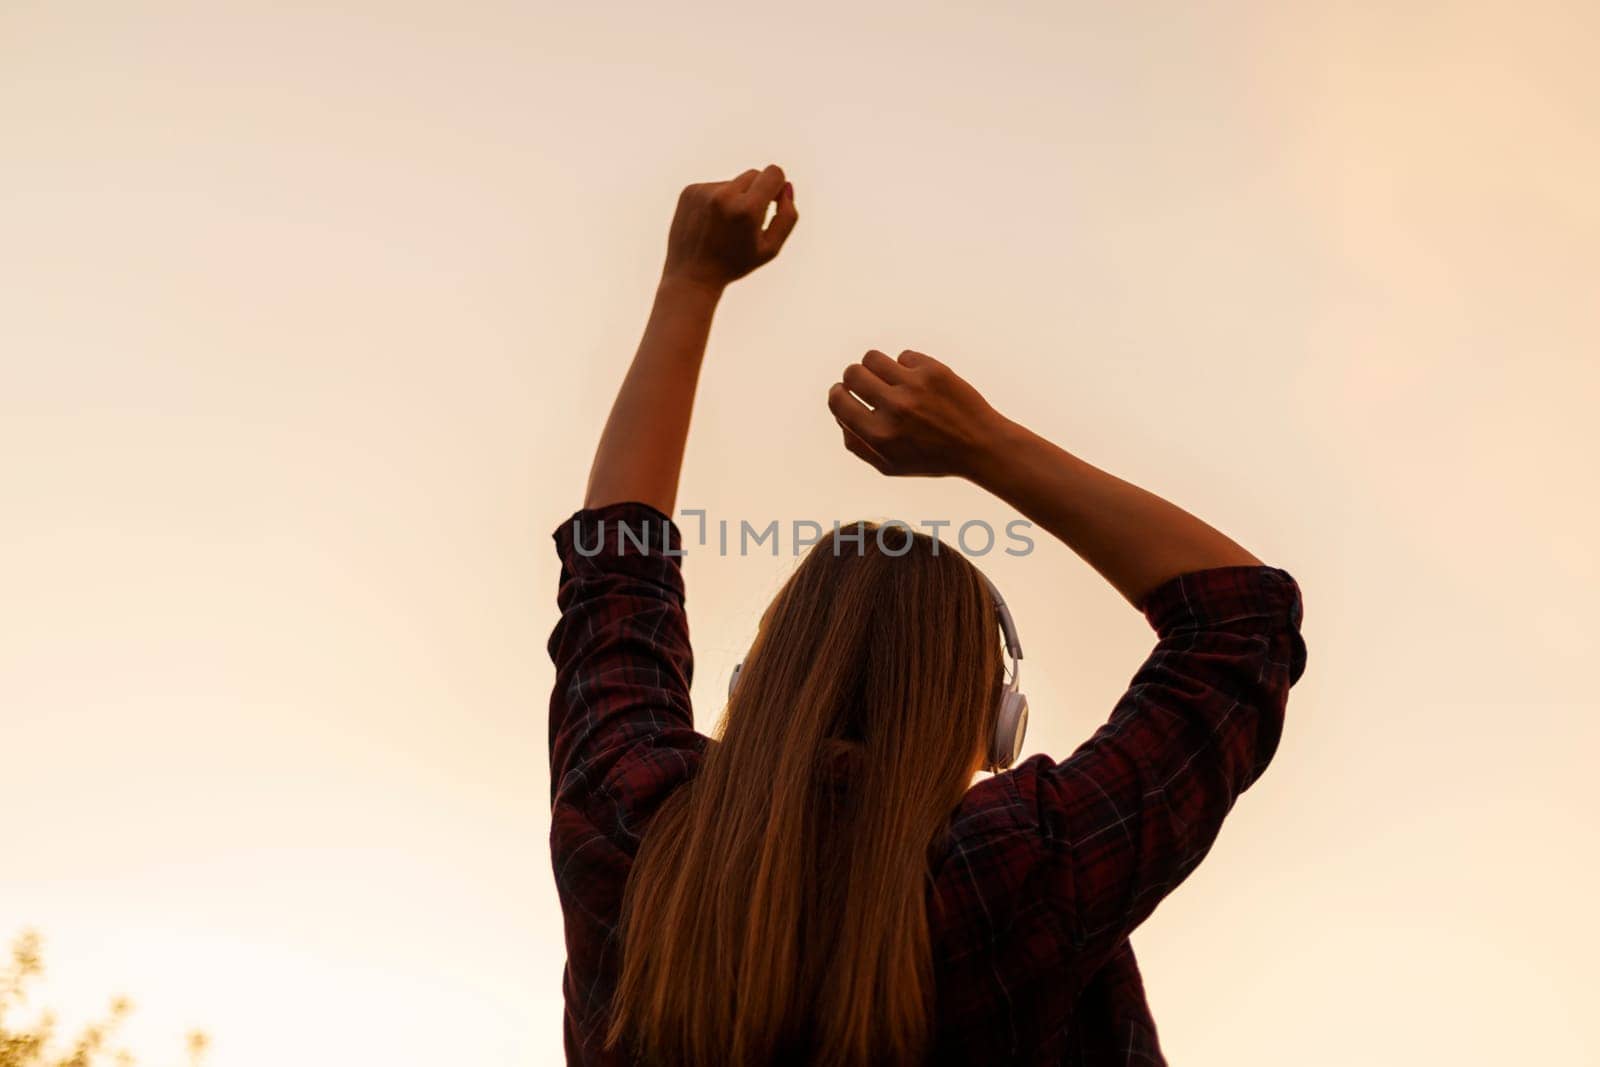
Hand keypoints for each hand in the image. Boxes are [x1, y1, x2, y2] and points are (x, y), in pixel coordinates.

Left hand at [662, 164, 797, 290]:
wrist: (691, 276)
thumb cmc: (735, 264)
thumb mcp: (771, 248)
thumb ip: (787, 216)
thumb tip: (787, 186)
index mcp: (747, 210)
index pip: (773, 173)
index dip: (778, 185)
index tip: (773, 200)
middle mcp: (724, 195)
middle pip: (754, 174)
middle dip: (757, 192)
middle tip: (748, 221)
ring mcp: (704, 191)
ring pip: (733, 182)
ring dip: (736, 198)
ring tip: (725, 227)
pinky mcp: (690, 191)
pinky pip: (714, 186)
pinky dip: (717, 200)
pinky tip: (710, 224)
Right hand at [828, 350, 1006, 477]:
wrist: (980, 445)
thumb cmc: (932, 458)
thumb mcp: (889, 465)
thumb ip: (858, 444)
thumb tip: (840, 416)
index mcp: (879, 435)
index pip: (838, 400)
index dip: (838, 393)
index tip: (845, 392)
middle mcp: (893, 408)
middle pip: (852, 373)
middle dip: (854, 378)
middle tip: (867, 385)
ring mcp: (914, 386)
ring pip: (873, 357)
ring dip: (876, 367)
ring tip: (889, 378)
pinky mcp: (933, 370)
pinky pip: (904, 356)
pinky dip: (906, 367)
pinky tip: (918, 382)